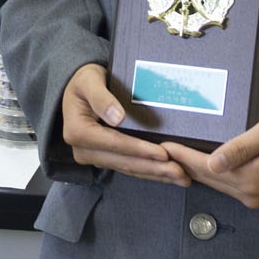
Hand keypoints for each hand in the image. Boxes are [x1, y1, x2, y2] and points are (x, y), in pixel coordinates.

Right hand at [61, 63, 187, 184]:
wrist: (80, 88)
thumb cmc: (84, 82)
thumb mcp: (89, 81)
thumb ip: (101, 98)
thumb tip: (117, 117)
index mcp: (78, 132)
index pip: (115, 144)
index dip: (140, 150)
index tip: (163, 154)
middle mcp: (83, 150)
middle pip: (124, 161)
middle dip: (154, 168)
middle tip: (179, 171)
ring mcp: (94, 156)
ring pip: (129, 168)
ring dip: (155, 174)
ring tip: (180, 177)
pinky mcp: (105, 158)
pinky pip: (129, 167)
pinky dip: (149, 171)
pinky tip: (167, 175)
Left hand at [165, 103, 258, 208]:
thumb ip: (240, 148)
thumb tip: (211, 164)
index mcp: (250, 180)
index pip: (204, 168)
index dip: (181, 155)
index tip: (162, 145)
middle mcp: (252, 194)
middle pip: (207, 178)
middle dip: (182, 164)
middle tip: (159, 151)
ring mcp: (258, 196)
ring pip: (216, 182)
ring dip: (195, 170)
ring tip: (174, 155)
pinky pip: (229, 183)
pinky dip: (212, 173)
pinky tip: (201, 163)